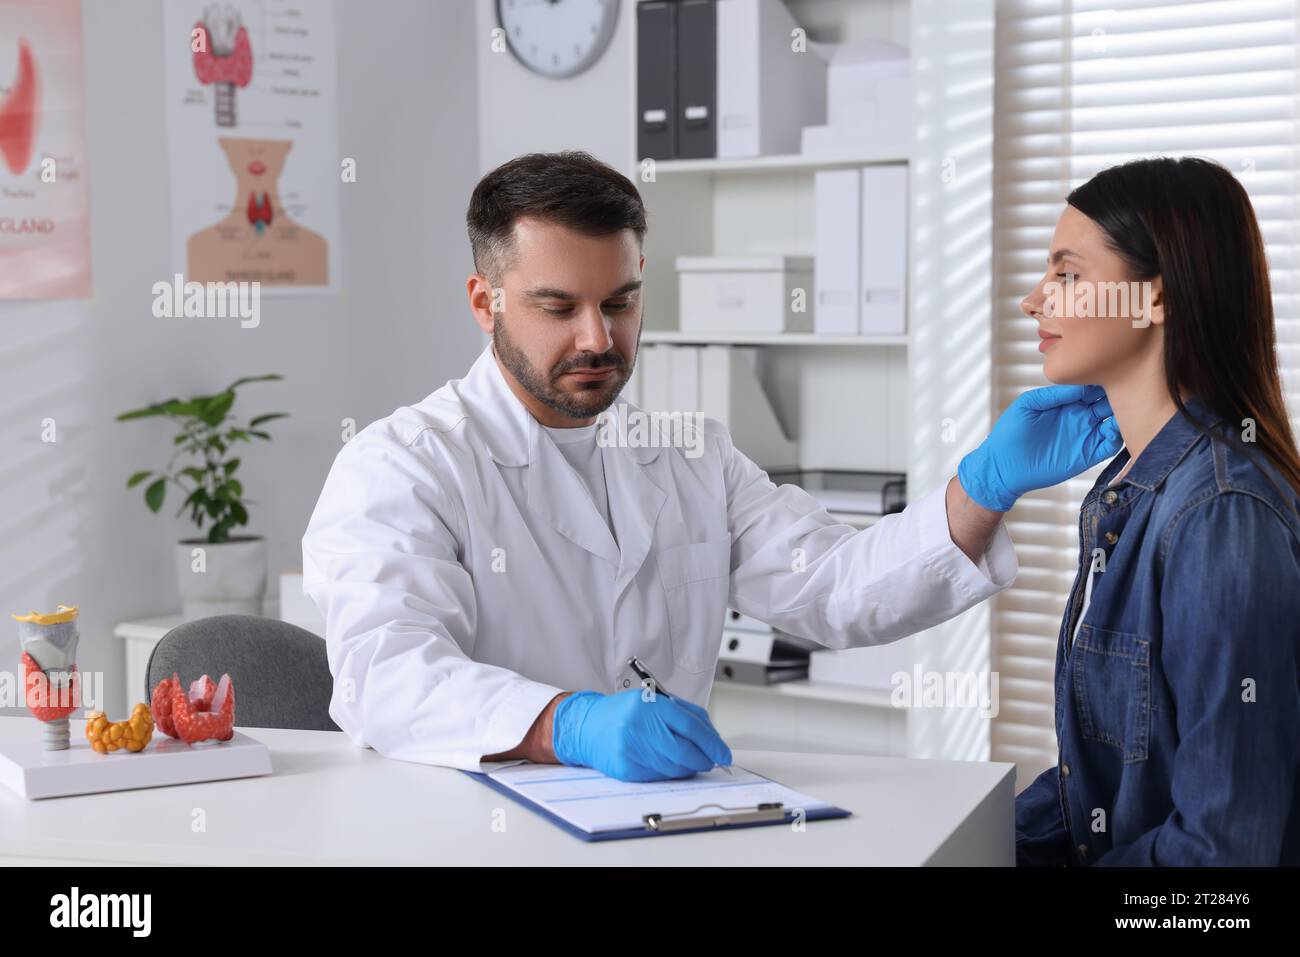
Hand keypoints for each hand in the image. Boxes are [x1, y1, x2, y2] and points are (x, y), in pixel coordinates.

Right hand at [552, 688, 732, 781]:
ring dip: (687, 768)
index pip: (691, 726)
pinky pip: (658, 777)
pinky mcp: (625, 768)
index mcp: (650, 704)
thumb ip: (684, 715)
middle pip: (685, 751)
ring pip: (674, 767)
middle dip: (703, 759)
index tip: (723, 754)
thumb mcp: (654, 701)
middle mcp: (639, 725)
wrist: (588, 726)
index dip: (712, 743)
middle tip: (710, 761)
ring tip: (687, 761)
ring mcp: (631, 748)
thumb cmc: (624, 713)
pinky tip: (666, 764)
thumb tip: (712, 740)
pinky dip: (668, 774)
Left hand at [957, 384, 1120, 511]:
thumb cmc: (1010, 432)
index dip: (1102, 379)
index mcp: (1067, 401)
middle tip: (1123, 389)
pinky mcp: (1088, 454)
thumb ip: (1054, 394)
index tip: (1109, 373)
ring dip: (1122, 414)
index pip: (1093, 386)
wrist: (1004, 466)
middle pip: (1108, 401)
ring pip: (1115, 420)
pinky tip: (1114, 428)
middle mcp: (1080, 416)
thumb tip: (1081, 386)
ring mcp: (1086, 434)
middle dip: (1118, 394)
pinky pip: (1111, 444)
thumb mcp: (1028, 405)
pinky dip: (1118, 436)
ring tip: (1123, 407)